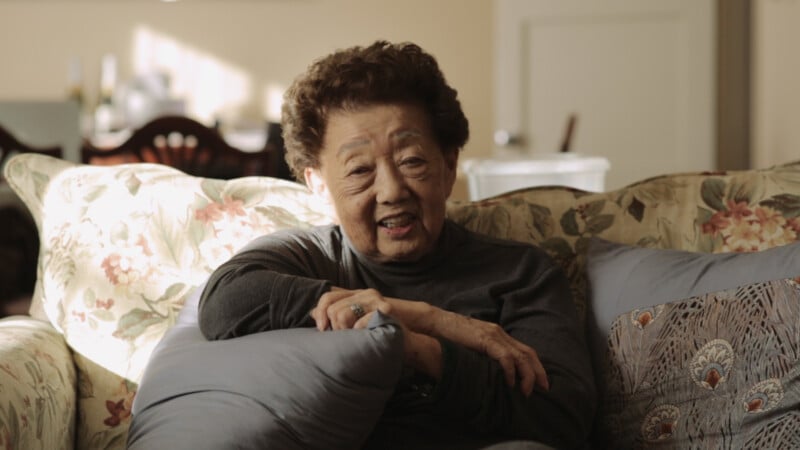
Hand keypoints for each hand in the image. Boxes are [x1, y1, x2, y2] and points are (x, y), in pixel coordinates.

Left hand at [310, 288, 443, 377]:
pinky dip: (358, 334)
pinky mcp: (384, 310)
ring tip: (354, 339)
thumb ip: (339, 313)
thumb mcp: (358, 320)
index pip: (328, 296)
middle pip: (333, 308)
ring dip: (344, 332)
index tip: (322, 329)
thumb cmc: (381, 331)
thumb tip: (313, 312)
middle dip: (334, 328)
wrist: (410, 337)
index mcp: (357, 294)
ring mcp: (376, 300)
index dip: (320, 312)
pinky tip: (364, 337)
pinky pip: (359, 323)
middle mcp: (366, 293)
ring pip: (342, 314)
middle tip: (343, 338)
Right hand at [432, 310, 547, 395]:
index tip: (541, 382)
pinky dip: (510, 370)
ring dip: (527, 375)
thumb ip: (483, 354)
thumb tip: (491, 372)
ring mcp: (493, 335)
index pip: (524, 350)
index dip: (535, 366)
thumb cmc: (450, 335)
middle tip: (544, 388)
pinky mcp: (485, 339)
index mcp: (498, 334)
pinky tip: (510, 382)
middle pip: (528, 353)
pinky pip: (504, 356)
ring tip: (527, 391)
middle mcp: (500, 333)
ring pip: (520, 356)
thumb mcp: (472, 345)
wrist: (436, 322)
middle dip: (538, 372)